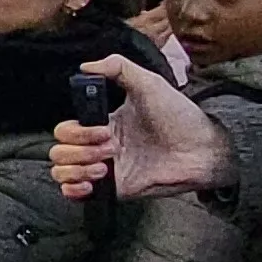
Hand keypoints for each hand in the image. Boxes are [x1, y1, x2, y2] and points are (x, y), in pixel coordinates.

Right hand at [50, 56, 231, 204]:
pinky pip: (74, 194)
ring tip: (104, 166)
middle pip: (59, 151)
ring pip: (61, 172)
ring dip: (76, 169)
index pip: (66, 129)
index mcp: (103, 123)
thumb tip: (85, 66)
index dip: (76, 130)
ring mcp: (104, 169)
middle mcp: (99, 147)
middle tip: (110, 148)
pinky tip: (91, 182)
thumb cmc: (180, 116)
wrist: (201, 150)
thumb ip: (118, 67)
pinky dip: (72, 189)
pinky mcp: (113, 189)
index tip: (103, 128)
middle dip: (78, 150)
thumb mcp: (149, 83)